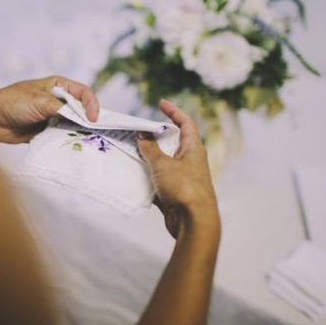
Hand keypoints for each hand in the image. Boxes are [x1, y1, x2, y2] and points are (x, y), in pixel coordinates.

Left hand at [0, 75, 98, 143]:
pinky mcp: (47, 131)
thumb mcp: (40, 101)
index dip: (92, 104)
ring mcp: (53, 116)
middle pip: (81, 110)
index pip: (83, 93)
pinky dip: (66, 141)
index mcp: (58, 86)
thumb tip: (81, 119)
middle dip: (87, 121)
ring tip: (84, 141)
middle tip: (94, 133)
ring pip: (73, 125)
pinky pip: (62, 136)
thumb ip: (62, 109)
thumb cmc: (13, 102)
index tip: (93, 119)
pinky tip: (70, 146)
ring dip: (77, 132)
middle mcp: (58, 100)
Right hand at [137, 99, 218, 239]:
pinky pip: (159, 179)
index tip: (160, 103)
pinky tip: (134, 175)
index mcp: (194, 148)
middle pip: (174, 141)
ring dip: (150, 156)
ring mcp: (183, 177)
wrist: (193, 221)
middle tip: (140, 129)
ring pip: (164, 161)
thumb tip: (142, 134)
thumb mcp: (163, 164)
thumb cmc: (184, 188)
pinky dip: (148, 176)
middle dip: (157, 135)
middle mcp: (191, 160)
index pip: (185, 122)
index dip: (173, 111)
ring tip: (132, 150)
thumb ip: (150, 148)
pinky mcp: (176, 192)